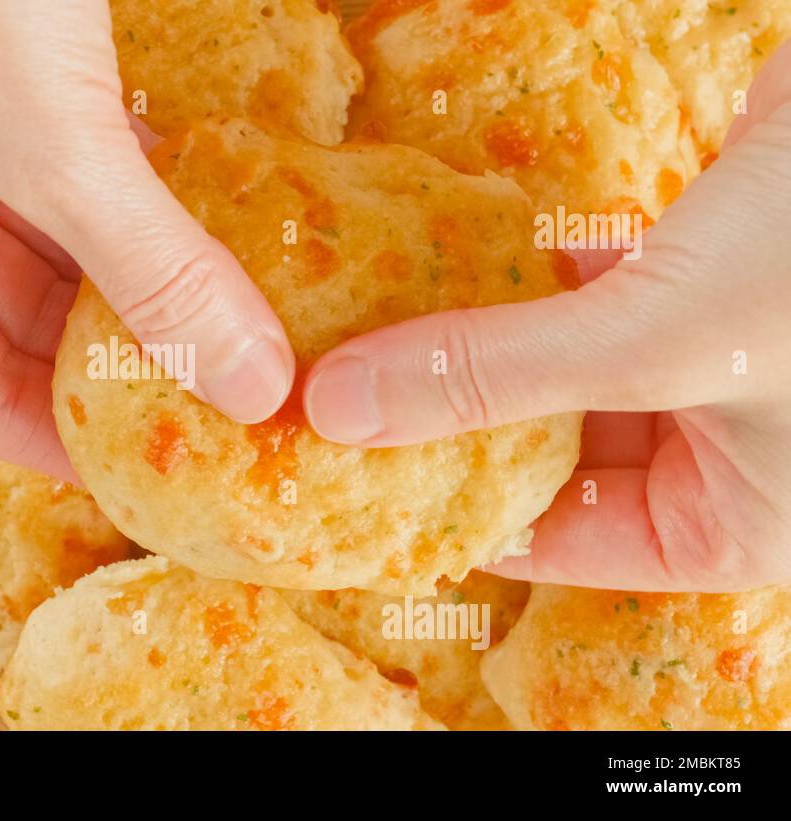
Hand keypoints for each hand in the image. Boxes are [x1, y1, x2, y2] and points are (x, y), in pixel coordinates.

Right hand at [0, 0, 293, 481]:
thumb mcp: (55, 144)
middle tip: (223, 400)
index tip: (170, 468)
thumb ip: (155, 272)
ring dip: (126, 289)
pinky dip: (120, 216)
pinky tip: (195, 233)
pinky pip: (53, 194)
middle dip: (112, 361)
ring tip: (225, 330)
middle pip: (6, 337)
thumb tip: (250, 386)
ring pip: (39, 266)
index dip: (70, 442)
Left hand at [304, 42, 790, 592]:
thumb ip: (493, 375)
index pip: (551, 539)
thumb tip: (337, 410)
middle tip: (334, 400)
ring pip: (550, 372)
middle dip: (448, 420)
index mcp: (726, 522)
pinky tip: (443, 263)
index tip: (343, 478)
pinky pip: (575, 302)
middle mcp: (710, 454)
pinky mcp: (684, 280)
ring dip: (471, 345)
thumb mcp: (650, 342)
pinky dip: (519, 283)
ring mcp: (695, 364)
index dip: (445, 509)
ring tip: (362, 337)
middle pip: (541, 452)